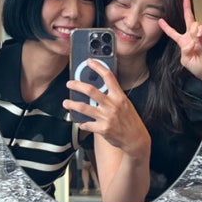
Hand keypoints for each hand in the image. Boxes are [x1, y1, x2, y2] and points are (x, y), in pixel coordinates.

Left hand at [64, 60, 150, 201]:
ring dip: (72, 105)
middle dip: (77, 85)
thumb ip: (113, 96)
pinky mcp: (102, 129)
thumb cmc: (130, 120)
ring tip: (66, 103)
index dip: (98, 67)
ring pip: (84, 108)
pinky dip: (81, 123)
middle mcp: (112, 106)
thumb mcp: (125, 104)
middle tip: (70, 83)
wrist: (135, 138)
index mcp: (119, 97)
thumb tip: (98, 89)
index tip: (89, 62)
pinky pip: (87, 124)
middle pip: (91, 91)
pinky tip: (79, 121)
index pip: (108, 77)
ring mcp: (107, 118)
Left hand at [159, 0, 201, 93]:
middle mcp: (192, 38)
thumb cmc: (198, 69)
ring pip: (195, 24)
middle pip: (188, 20)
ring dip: (193, 29)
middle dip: (187, 9)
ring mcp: (201, 36)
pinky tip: (199, 35)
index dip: (166, 27)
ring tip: (195, 37)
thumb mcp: (185, 60)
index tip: (160, 21)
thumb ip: (184, 50)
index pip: (173, 33)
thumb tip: (189, 41)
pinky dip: (201, 29)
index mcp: (184, 43)